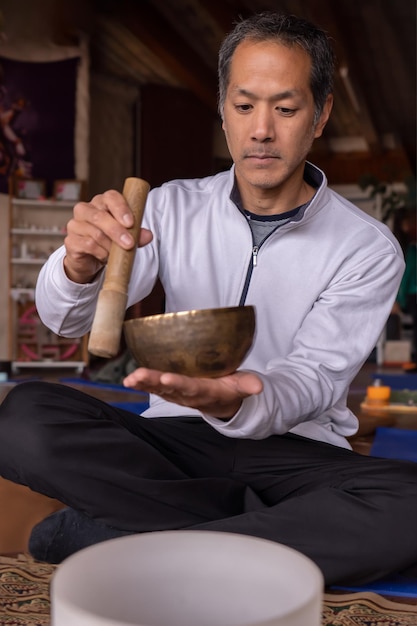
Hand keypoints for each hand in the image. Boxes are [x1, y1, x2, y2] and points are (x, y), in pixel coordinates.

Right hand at [63, 190, 152, 282]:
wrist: (90, 260)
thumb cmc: (108, 242)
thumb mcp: (126, 237)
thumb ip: (137, 234)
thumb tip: (148, 235)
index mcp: (101, 203)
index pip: (110, 197)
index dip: (121, 208)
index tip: (131, 223)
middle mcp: (85, 210)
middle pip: (100, 216)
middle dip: (117, 231)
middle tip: (129, 243)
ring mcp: (75, 225)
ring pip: (95, 233)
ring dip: (111, 246)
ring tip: (117, 253)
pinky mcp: (70, 241)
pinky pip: (88, 245)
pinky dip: (101, 253)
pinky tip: (105, 257)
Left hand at [123, 368, 262, 418]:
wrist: (223, 403)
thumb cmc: (232, 388)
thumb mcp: (243, 386)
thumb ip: (249, 385)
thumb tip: (259, 386)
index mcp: (207, 392)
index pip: (192, 388)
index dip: (179, 384)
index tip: (167, 378)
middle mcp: (189, 396)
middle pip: (170, 389)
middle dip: (154, 382)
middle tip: (140, 375)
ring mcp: (178, 395)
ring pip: (159, 390)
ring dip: (144, 383)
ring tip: (130, 378)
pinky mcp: (171, 391)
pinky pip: (155, 388)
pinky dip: (142, 384)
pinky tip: (129, 380)